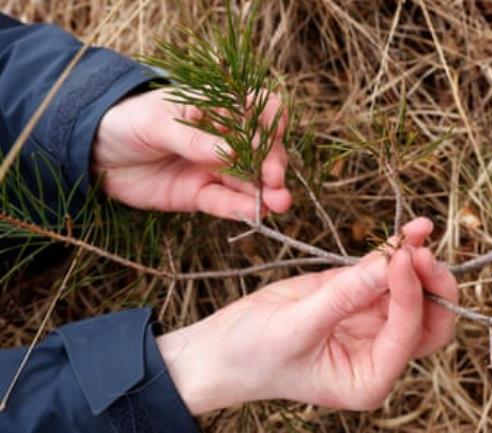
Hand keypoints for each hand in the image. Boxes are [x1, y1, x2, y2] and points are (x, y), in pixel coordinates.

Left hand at [92, 88, 291, 219]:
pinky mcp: (199, 195)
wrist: (92, 152)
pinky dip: (241, 208)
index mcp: (217, 109)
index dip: (271, 120)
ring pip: (249, 181)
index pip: (257, 111)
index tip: (275, 132)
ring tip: (280, 203)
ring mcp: (213, 169)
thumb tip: (233, 151)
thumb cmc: (125, 121)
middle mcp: (223, 140)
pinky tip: (256, 213)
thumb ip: (194, 138)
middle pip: (261, 151)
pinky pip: (225, 203)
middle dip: (274, 164)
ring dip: (267, 192)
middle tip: (275, 178)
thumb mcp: (157, 122)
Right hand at [157, 218, 457, 414]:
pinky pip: (383, 273)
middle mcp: (377, 354)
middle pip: (428, 320)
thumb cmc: (252, 354)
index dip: (408, 294)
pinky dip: (393, 252)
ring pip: (411, 293)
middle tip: (420, 249)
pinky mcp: (354, 297)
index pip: (406, 334)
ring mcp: (368, 324)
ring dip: (416, 260)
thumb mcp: (296, 327)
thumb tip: (390, 262)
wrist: (222, 349)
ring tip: (416, 229)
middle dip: (431, 284)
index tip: (400, 258)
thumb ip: (344, 295)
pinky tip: (403, 232)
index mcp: (369, 378)